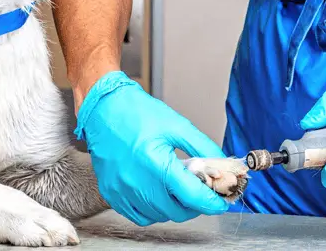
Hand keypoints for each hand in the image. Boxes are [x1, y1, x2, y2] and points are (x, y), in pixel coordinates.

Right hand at [74, 71, 229, 225]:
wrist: (103, 108)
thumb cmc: (137, 112)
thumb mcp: (177, 125)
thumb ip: (202, 147)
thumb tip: (222, 164)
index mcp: (157, 164)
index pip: (193, 197)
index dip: (212, 202)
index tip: (221, 202)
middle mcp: (137, 182)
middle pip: (177, 211)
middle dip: (194, 205)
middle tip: (200, 191)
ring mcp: (122, 191)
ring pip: (159, 216)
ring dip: (174, 207)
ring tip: (177, 188)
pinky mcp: (111, 193)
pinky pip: (138, 215)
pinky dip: (152, 210)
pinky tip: (157, 194)